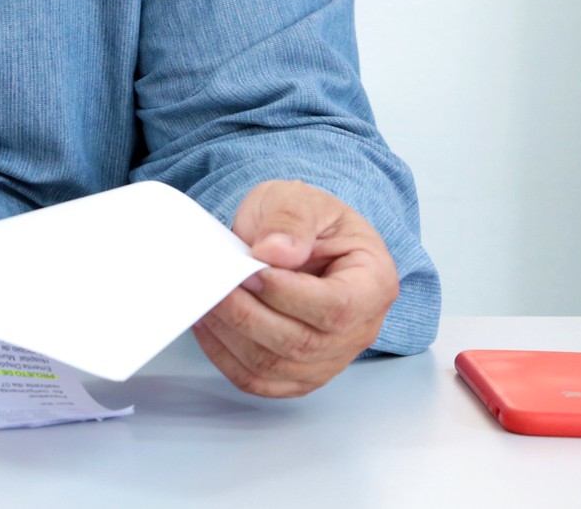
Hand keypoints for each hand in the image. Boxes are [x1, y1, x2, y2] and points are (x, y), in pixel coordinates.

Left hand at [192, 180, 399, 397]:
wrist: (294, 237)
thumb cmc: (305, 219)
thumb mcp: (300, 199)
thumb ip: (291, 220)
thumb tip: (275, 253)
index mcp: (374, 283)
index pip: (337, 307)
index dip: (288, 295)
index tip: (250, 272)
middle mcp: (360, 329)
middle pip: (302, 343)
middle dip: (248, 314)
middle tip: (216, 283)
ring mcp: (330, 358)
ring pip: (276, 366)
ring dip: (231, 335)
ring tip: (207, 299)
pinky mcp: (298, 373)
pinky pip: (260, 381)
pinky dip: (226, 357)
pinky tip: (208, 325)